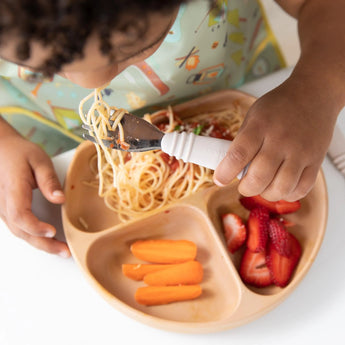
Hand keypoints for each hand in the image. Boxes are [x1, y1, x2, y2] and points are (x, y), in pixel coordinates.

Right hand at [0, 130, 70, 256]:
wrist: (1, 149)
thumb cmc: (20, 153)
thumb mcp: (39, 159)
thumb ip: (49, 180)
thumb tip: (60, 200)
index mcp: (13, 189)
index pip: (20, 215)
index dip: (36, 227)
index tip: (53, 232)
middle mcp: (3, 203)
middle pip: (21, 230)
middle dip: (44, 245)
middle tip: (65, 251)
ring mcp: (2, 208)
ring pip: (19, 232)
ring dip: (40, 244)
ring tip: (60, 250)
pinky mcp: (6, 210)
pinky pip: (18, 228)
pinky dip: (33, 237)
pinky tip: (47, 240)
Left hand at [213, 78, 337, 200]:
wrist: (313, 94)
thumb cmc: (278, 107)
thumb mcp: (253, 116)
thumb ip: (242, 142)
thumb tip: (229, 169)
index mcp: (260, 126)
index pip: (238, 155)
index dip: (225, 173)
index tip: (220, 180)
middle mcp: (281, 140)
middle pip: (259, 177)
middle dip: (246, 188)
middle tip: (244, 185)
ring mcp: (301, 152)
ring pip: (281, 188)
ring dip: (266, 194)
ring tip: (263, 187)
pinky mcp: (316, 161)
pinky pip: (302, 189)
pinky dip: (288, 194)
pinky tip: (281, 187)